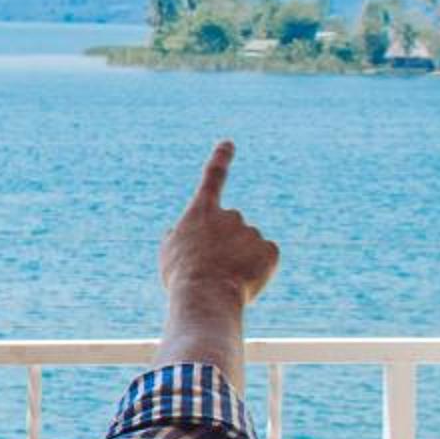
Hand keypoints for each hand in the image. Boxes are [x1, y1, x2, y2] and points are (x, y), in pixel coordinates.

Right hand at [159, 140, 278, 306]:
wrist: (205, 294)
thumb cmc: (183, 276)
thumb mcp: (169, 253)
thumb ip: (179, 236)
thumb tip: (183, 232)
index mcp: (202, 211)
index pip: (212, 178)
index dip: (220, 159)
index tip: (228, 143)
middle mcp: (230, 215)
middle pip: (231, 229)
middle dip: (226, 247)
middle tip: (211, 271)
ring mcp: (251, 231)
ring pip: (248, 247)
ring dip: (239, 262)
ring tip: (224, 281)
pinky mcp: (270, 250)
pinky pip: (265, 259)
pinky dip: (257, 271)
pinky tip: (243, 281)